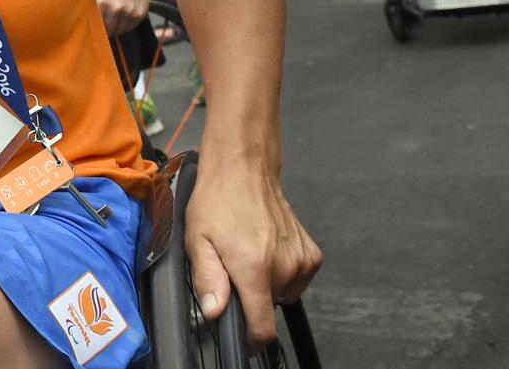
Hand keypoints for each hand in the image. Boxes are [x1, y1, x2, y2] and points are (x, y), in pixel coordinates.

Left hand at [92, 0, 151, 35]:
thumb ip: (87, 5)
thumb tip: (77, 19)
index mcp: (101, 3)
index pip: (96, 27)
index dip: (95, 29)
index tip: (96, 29)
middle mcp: (115, 9)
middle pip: (109, 31)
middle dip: (107, 29)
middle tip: (107, 22)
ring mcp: (129, 12)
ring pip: (120, 31)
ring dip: (118, 27)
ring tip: (116, 16)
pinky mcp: (139, 13)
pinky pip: (131, 28)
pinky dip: (127, 24)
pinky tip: (125, 14)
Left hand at [185, 158, 321, 351]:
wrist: (244, 170)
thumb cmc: (219, 201)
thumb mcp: (197, 240)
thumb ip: (207, 279)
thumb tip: (215, 311)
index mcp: (254, 268)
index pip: (263, 328)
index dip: (249, 338)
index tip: (239, 332)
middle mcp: (283, 267)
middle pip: (267, 308)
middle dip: (248, 296)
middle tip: (232, 266)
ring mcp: (300, 261)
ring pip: (281, 294)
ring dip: (264, 283)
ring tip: (248, 252)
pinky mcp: (311, 255)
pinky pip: (295, 280)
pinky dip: (281, 272)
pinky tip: (267, 249)